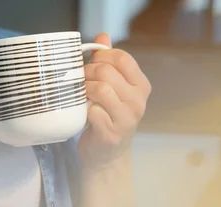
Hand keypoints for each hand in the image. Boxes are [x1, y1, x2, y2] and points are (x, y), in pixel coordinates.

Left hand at [79, 33, 151, 169]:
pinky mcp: (112, 133)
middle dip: (87, 73)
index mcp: (141, 86)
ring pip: (101, 89)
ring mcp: (127, 118)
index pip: (123, 58)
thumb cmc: (107, 118)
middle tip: (79, 80)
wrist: (106, 156)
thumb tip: (102, 36)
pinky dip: (85, 110)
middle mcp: (138, 101)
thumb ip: (108, 63)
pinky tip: (84, 113)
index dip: (101, 56)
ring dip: (84, 89)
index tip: (89, 64)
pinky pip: (93, 111)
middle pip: (107, 72)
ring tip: (80, 95)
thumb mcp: (112, 89)